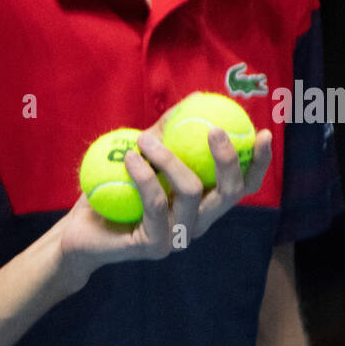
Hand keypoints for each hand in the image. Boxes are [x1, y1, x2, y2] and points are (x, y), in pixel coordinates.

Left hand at [52, 114, 272, 292]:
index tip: (262, 132)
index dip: (259, 163)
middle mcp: (199, 222)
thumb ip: (167, 131)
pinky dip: (143, 175)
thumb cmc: (115, 187)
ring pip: (191, 192)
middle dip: (227, 158)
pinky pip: (156, 204)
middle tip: (212, 128)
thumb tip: (194, 99)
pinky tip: (130, 157)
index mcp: (204, 203)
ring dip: (168, 158)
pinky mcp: (155, 246)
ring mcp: (179, 237)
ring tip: (144, 140)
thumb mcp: (142, 153)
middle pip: (230, 193)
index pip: (242, 186)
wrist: (82, 229)